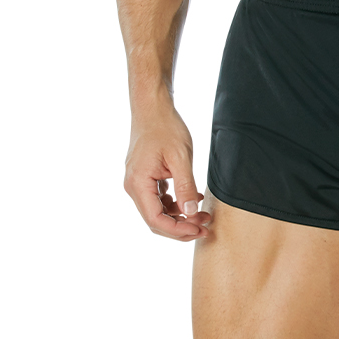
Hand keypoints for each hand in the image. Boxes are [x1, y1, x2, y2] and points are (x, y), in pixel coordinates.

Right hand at [124, 104, 211, 239]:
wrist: (152, 108)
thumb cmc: (165, 127)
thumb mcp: (180, 157)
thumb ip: (185, 186)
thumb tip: (190, 213)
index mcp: (138, 183)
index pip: (155, 220)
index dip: (178, 230)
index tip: (198, 230)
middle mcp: (133, 186)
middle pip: (155, 220)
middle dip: (181, 227)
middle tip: (205, 227)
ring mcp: (137, 183)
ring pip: (158, 211)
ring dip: (180, 216)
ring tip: (203, 214)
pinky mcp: (144, 178)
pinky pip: (158, 200)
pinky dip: (175, 204)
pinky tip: (193, 198)